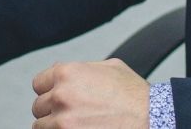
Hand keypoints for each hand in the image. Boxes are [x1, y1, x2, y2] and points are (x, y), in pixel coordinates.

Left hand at [31, 59, 149, 128]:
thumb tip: (68, 72)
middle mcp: (61, 95)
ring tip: (77, 125)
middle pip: (39, 107)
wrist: (152, 119)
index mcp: (67, 73)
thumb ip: (83, 68)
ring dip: (55, 127)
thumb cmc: (135, 96)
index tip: (58, 99)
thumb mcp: (110, 67)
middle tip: (73, 115)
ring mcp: (62, 121)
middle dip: (53, 111)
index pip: (39, 84)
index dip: (50, 91)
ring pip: (41, 126)